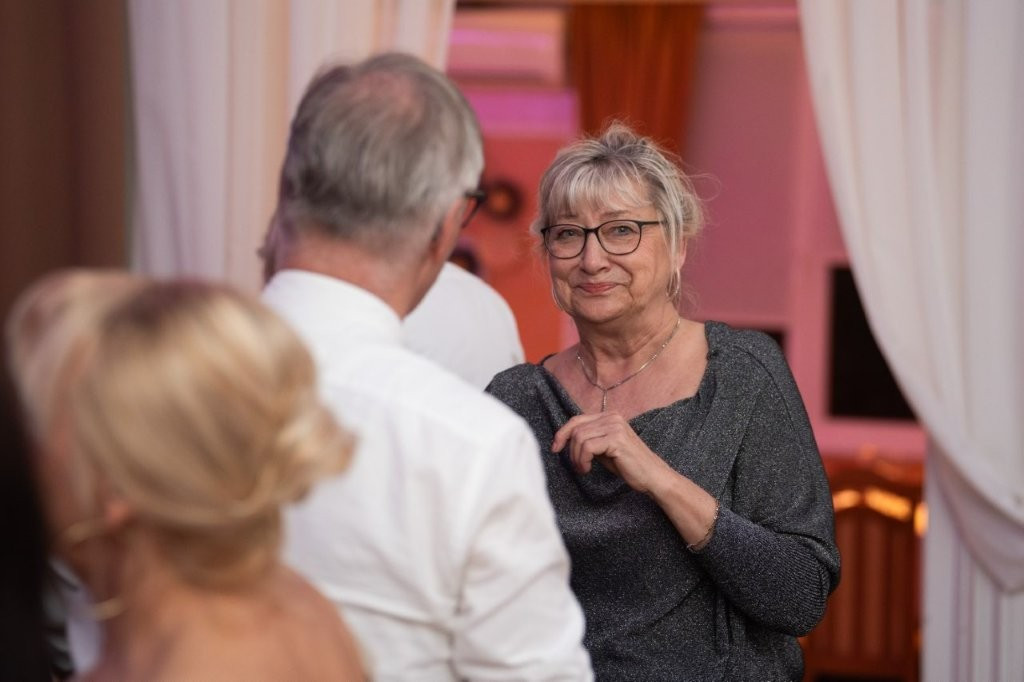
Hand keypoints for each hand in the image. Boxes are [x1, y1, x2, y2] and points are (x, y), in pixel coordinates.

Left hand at [551, 412, 671, 493]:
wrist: (651, 476)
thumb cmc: (628, 464)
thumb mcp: (604, 448)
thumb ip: (589, 439)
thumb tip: (565, 439)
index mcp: (610, 416)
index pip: (577, 419)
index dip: (562, 433)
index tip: (555, 448)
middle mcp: (612, 417)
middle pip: (576, 428)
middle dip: (570, 450)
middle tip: (577, 466)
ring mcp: (615, 426)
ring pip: (579, 437)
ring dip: (576, 457)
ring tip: (584, 469)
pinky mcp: (616, 439)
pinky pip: (587, 447)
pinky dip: (582, 460)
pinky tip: (588, 469)